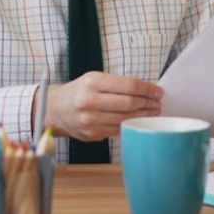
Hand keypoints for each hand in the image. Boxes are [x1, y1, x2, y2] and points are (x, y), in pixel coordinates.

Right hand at [44, 72, 162, 141]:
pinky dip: (131, 125)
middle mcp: (90, 101)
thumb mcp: (93, 79)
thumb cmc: (79, 92)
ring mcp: (91, 119)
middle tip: (158, 103)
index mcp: (92, 82)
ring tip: (153, 112)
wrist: (55, 109)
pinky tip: (139, 121)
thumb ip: (116, 84)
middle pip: (130, 103)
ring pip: (126, 118)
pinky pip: (118, 129)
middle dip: (148, 103)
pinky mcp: (92, 134)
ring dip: (144, 116)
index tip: (158, 91)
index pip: (128, 85)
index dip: (147, 89)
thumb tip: (146, 90)